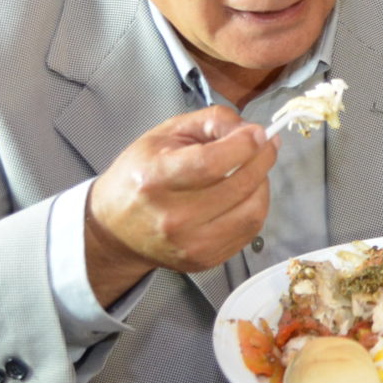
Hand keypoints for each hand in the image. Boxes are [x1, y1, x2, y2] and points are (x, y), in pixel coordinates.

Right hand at [85, 107, 276, 304]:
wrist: (115, 229)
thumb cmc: (140, 174)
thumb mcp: (166, 134)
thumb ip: (211, 122)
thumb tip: (251, 131)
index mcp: (155, 179)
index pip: (210, 164)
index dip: (243, 146)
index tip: (259, 133)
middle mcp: (173, 218)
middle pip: (238, 187)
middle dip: (262, 159)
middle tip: (267, 145)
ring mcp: (191, 244)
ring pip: (252, 212)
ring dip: (263, 184)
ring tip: (255, 169)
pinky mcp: (205, 260)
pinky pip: (249, 231)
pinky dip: (255, 207)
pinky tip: (245, 193)